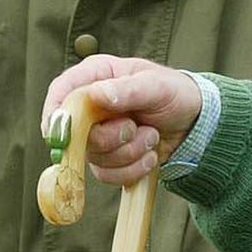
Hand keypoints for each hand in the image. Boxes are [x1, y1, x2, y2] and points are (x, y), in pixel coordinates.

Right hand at [42, 56, 203, 187]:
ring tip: (150, 135)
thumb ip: (128, 90)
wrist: (194, 124)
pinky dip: (133, 169)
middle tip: (134, 127)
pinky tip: (150, 154)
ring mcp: (98, 133)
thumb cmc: (175, 94)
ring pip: (94, 157)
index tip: (65, 134)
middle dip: (110, 138)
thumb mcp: (157, 86)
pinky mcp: (108, 157)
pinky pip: (108, 175)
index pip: (61, 92)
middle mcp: (91, 105)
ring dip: (129, 152)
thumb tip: (98, 95)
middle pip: (75, 133)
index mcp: (97, 76)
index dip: (56, 114)